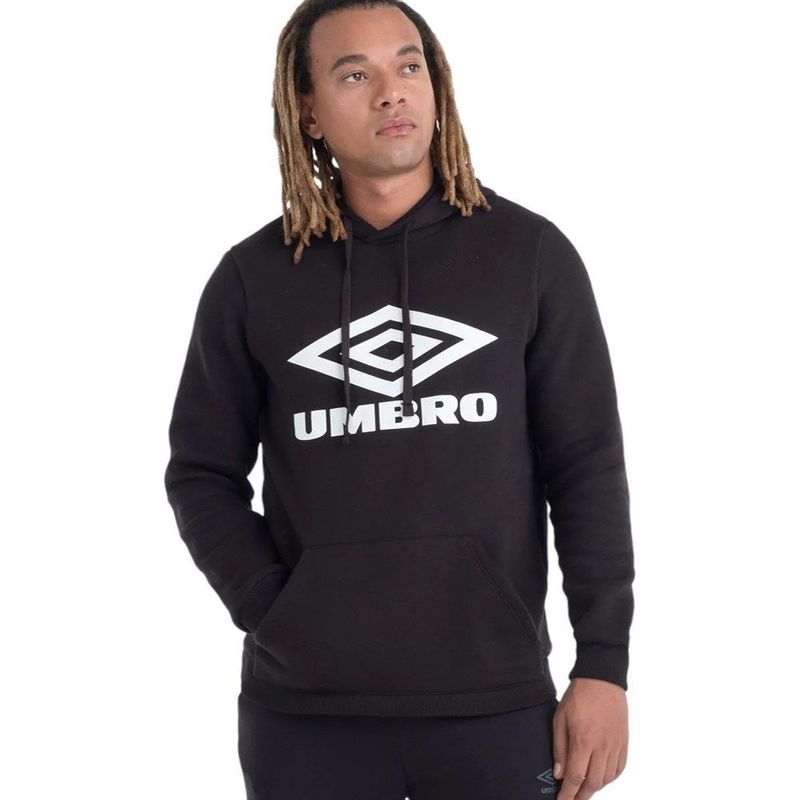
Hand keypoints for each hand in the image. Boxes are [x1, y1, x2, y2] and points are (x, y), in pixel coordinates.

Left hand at [553, 677, 628, 799]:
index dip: (568, 794)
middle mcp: (602, 747)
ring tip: (583, 790)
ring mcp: (616, 746)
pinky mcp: (624, 742)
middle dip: (581, 796)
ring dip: (595, 788)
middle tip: (571, 799)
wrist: (602, 679)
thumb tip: (558, 774)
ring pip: (607, 779)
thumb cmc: (579, 696)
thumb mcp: (560, 719)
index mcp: (584, 741)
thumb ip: (559, 748)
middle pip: (593, 783)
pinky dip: (609, 778)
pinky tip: (600, 778)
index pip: (575, 778)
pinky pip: (619, 769)